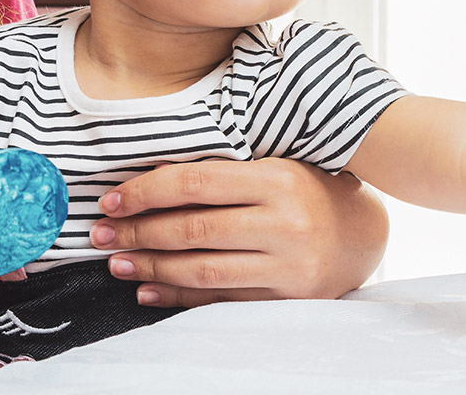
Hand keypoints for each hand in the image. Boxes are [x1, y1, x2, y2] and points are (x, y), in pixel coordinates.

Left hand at [90, 158, 386, 307]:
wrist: (365, 233)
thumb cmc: (309, 191)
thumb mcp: (274, 167)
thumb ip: (223, 175)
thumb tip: (149, 184)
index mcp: (277, 178)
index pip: (195, 181)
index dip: (146, 191)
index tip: (111, 200)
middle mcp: (284, 222)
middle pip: (194, 229)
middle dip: (138, 233)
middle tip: (99, 236)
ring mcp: (288, 265)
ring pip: (204, 268)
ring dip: (152, 268)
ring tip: (118, 264)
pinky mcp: (288, 297)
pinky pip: (222, 298)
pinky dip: (180, 296)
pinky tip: (150, 292)